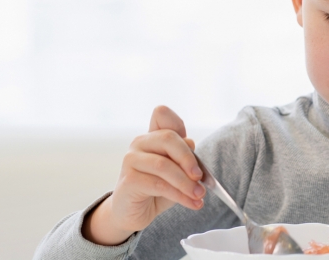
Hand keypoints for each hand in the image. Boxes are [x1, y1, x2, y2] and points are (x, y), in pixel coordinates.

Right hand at [83, 106, 205, 245]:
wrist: (134, 213)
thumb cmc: (157, 190)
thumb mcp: (176, 172)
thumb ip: (183, 158)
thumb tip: (191, 143)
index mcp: (153, 137)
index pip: (161, 115)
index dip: (177, 122)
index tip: (193, 145)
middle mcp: (139, 143)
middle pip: (167, 138)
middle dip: (188, 158)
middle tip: (200, 177)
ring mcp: (131, 160)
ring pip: (164, 166)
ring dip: (186, 182)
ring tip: (199, 195)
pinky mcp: (129, 180)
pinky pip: (159, 185)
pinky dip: (179, 195)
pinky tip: (190, 202)